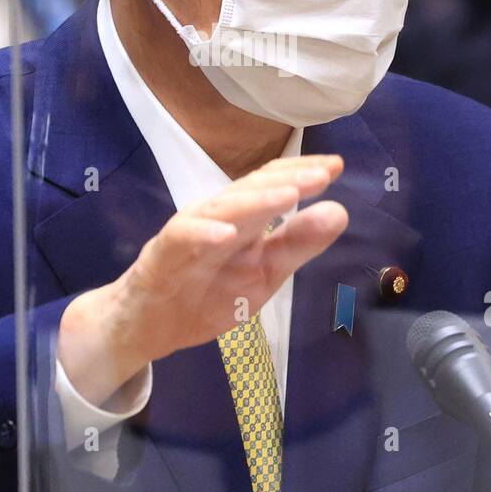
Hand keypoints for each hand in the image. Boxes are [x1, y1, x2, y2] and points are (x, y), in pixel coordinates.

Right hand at [58, 155, 348, 406]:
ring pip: (222, 208)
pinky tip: (227, 234)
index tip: (337, 166)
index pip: (272, 183)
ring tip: (288, 195)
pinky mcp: (163, 254)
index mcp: (243, 218)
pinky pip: (183, 238)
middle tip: (322, 174)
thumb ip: (298, 244)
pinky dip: (204, 234)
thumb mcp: (265, 274)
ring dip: (255, 200)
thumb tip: (340, 212)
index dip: (302, 173)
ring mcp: (189, 232)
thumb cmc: (208, 292)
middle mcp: (217, 216)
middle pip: (251, 189)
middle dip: (287, 180)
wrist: (150, 324)